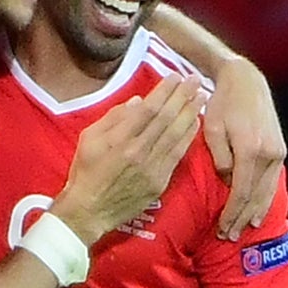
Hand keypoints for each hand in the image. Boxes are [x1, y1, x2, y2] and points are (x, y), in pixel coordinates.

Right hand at [52, 76, 205, 242]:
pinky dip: (188, 136)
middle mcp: (138, 151)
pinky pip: (178, 154)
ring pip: (176, 135)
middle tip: (194, 79)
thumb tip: (139, 101)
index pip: (148, 109)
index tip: (175, 76)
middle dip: (182, 96)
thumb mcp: (89, 138)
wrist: (88, 212)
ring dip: (190, 113)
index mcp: (119, 139)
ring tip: (202, 96)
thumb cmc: (85, 171)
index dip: (164, 91)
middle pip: (166, 118)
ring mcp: (151, 168)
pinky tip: (195, 122)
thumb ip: (113, 117)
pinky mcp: (159, 182)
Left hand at [205, 57, 287, 237]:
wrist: (246, 81)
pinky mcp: (280, 149)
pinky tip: (258, 209)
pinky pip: (273, 180)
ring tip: (244, 228)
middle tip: (229, 236)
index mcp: (250, 149)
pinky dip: (265, 197)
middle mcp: (268, 153)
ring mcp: (278, 152)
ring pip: (267, 191)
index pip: (240, 192)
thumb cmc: (223, 104)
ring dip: (255, 212)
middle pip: (255, 196)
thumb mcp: (212, 129)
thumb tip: (227, 182)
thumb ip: (220, 159)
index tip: (221, 228)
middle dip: (242, 218)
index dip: (231, 213)